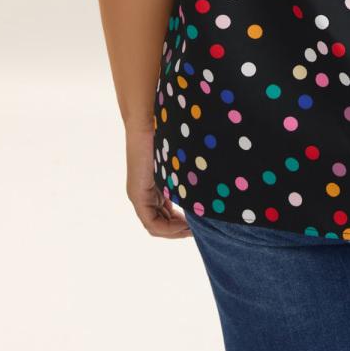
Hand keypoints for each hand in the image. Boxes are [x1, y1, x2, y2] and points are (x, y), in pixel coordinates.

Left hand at [125, 123, 189, 237]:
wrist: (149, 119)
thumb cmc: (168, 132)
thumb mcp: (182, 160)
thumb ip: (189, 173)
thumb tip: (213, 178)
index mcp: (154, 186)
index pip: (166, 214)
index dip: (181, 223)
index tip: (198, 224)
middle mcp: (144, 194)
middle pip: (161, 223)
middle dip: (179, 230)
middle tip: (198, 232)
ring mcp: (138, 195)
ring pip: (156, 225)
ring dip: (174, 231)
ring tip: (192, 231)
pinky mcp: (137, 194)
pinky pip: (151, 222)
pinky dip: (167, 228)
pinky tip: (183, 225)